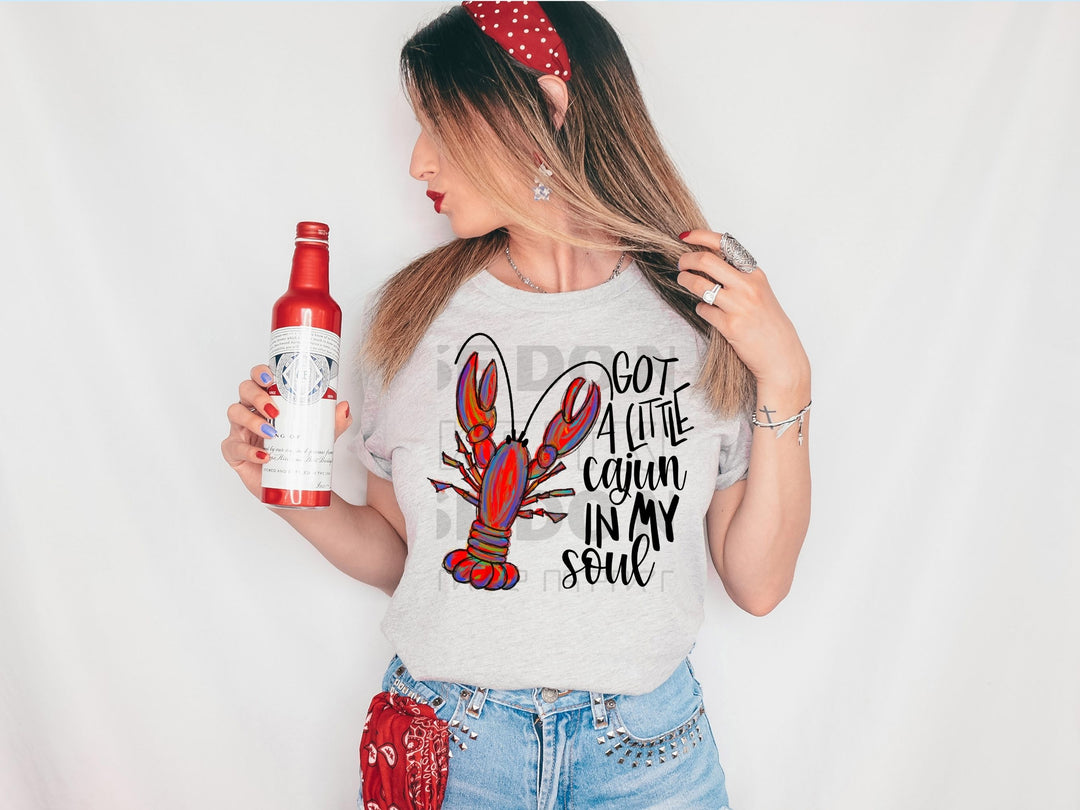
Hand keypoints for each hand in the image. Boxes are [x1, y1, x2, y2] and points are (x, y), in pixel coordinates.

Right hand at [220, 364, 352, 498]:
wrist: (291, 483)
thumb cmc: (299, 450)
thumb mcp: (320, 435)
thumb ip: (333, 421)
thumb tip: (344, 407)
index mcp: (269, 399)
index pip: (259, 377)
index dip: (260, 372)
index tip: (271, 377)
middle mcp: (252, 409)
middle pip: (244, 389)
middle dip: (257, 395)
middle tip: (274, 409)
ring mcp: (240, 429)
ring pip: (234, 413)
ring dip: (252, 421)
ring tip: (272, 433)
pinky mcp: (234, 451)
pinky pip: (233, 446)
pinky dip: (249, 451)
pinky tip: (265, 456)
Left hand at [677, 230, 809, 390]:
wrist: (781, 356)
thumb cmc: (768, 324)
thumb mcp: (759, 292)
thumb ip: (737, 276)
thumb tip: (707, 260)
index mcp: (755, 274)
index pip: (725, 244)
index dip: (700, 236)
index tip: (685, 236)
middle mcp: (748, 286)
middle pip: (706, 261)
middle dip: (686, 260)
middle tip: (680, 264)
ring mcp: (739, 305)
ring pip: (699, 284)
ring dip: (685, 281)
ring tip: (684, 282)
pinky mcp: (730, 326)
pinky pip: (703, 310)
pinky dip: (700, 309)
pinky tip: (707, 311)